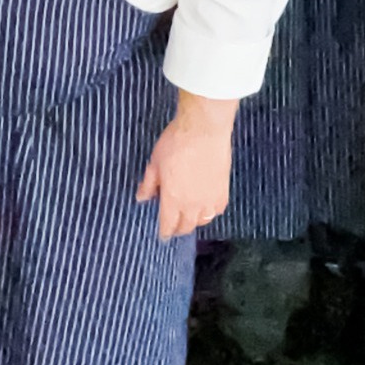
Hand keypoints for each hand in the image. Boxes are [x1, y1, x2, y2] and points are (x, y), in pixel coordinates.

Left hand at [136, 92, 236, 240]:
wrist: (204, 129)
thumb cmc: (177, 142)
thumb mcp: (155, 163)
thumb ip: (148, 184)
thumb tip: (142, 198)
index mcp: (173, 199)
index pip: (168, 225)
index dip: (164, 232)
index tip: (162, 235)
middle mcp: (193, 204)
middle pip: (186, 226)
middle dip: (178, 229)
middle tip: (173, 227)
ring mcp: (210, 198)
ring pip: (203, 220)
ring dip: (194, 221)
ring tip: (188, 217)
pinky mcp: (223, 189)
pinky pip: (217, 210)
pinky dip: (211, 212)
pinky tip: (206, 206)